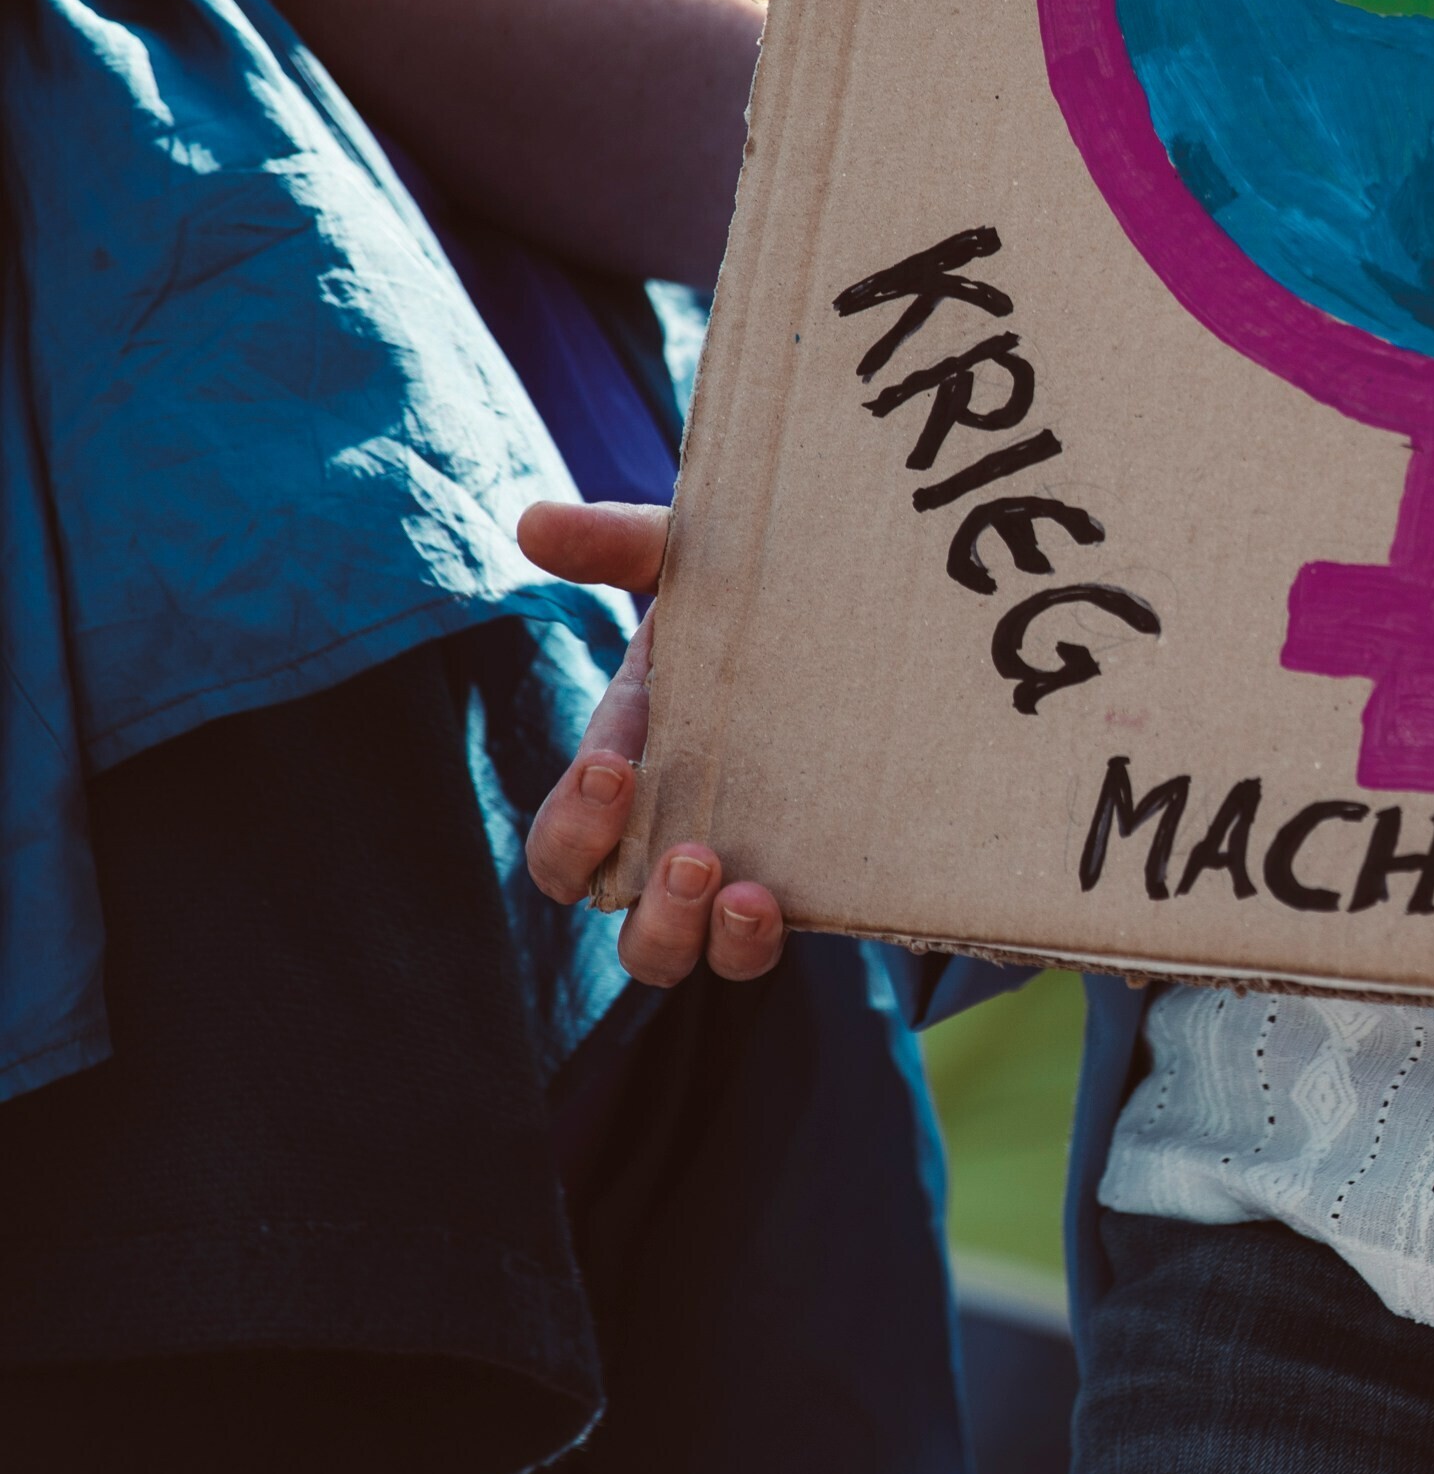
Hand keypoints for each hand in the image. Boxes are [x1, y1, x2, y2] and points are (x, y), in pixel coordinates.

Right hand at [518, 500, 785, 984]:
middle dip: (636, 899)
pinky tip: (781, 907)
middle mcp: (663, 829)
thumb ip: (620, 542)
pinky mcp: (799, 890)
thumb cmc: (758, 595)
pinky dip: (755, 944)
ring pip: (674, 952)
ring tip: (741, 890)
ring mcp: (731, 868)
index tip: (613, 769)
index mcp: (626, 767)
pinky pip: (755, 950)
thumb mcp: (694, 562)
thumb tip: (532, 521)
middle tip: (691, 853)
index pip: (564, 841)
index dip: (573, 826)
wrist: (860, 618)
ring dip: (691, 936)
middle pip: (608, 912)